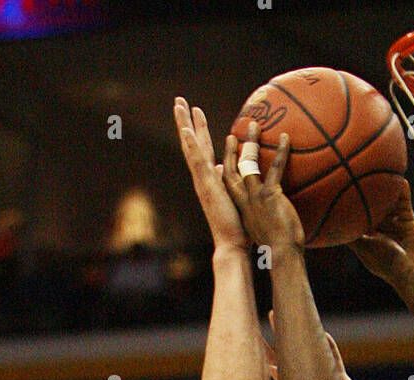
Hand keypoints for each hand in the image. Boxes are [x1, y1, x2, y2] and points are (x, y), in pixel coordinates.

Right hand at [173, 98, 246, 251]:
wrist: (231, 245)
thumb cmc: (235, 226)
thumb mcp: (232, 198)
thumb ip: (225, 182)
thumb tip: (222, 167)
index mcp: (209, 180)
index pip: (202, 151)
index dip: (198, 132)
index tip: (195, 114)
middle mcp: (202, 179)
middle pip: (192, 145)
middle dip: (186, 122)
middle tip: (179, 101)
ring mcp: (203, 182)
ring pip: (191, 149)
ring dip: (184, 126)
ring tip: (179, 105)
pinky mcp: (208, 187)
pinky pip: (198, 163)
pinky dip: (191, 146)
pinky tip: (187, 130)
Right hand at [223, 124, 303, 254]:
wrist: (280, 255)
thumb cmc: (277, 247)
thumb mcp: (263, 229)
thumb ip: (262, 217)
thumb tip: (269, 215)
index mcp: (239, 207)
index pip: (225, 184)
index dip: (221, 168)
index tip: (220, 158)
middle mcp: (242, 199)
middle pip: (227, 167)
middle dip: (227, 150)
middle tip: (230, 133)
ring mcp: (254, 196)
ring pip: (247, 162)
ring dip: (251, 141)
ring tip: (254, 124)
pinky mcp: (269, 195)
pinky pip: (274, 168)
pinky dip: (280, 152)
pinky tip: (286, 138)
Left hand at [351, 182, 413, 299]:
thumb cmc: (386, 263)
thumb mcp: (362, 246)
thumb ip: (349, 234)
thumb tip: (330, 223)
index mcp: (366, 240)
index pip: (356, 220)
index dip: (350, 207)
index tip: (342, 190)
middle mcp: (380, 232)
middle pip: (373, 209)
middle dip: (369, 195)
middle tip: (362, 174)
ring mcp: (395, 228)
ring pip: (389, 205)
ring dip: (386, 191)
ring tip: (382, 173)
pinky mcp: (410, 225)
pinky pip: (405, 206)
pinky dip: (403, 194)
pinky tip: (400, 180)